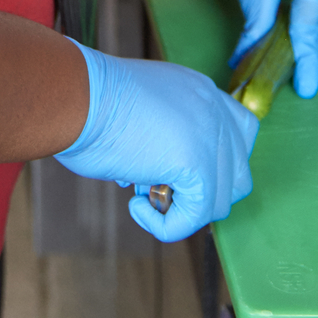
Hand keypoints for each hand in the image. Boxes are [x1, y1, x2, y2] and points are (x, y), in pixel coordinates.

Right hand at [55, 42, 258, 242]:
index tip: (181, 171)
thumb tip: (159, 180)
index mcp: (201, 92)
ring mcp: (209, 137)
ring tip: (142, 192)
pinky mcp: (197, 166)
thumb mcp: (140, 111)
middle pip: (238, 173)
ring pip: (218, 201)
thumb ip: (165, 136)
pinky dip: (165, 225)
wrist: (76, 95)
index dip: (217, 162)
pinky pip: (194, 218)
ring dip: (182, 208)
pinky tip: (136, 207)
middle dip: (200, 192)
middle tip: (156, 186)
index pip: (241, 133)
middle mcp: (213, 110)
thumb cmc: (89, 102)